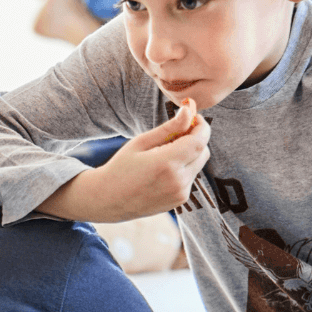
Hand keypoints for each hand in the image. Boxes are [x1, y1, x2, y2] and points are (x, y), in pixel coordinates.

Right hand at [33, 103, 209, 222]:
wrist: (108, 200)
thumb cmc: (121, 167)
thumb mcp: (141, 142)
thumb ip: (169, 127)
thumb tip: (189, 111)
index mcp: (167, 163)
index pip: (200, 140)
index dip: (202, 126)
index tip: (194, 118)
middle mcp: (178, 180)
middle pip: (203, 151)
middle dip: (195, 139)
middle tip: (176, 134)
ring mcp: (180, 193)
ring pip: (198, 165)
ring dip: (189, 154)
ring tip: (164, 154)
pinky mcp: (180, 201)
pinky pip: (191, 177)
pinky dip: (184, 169)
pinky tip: (163, 170)